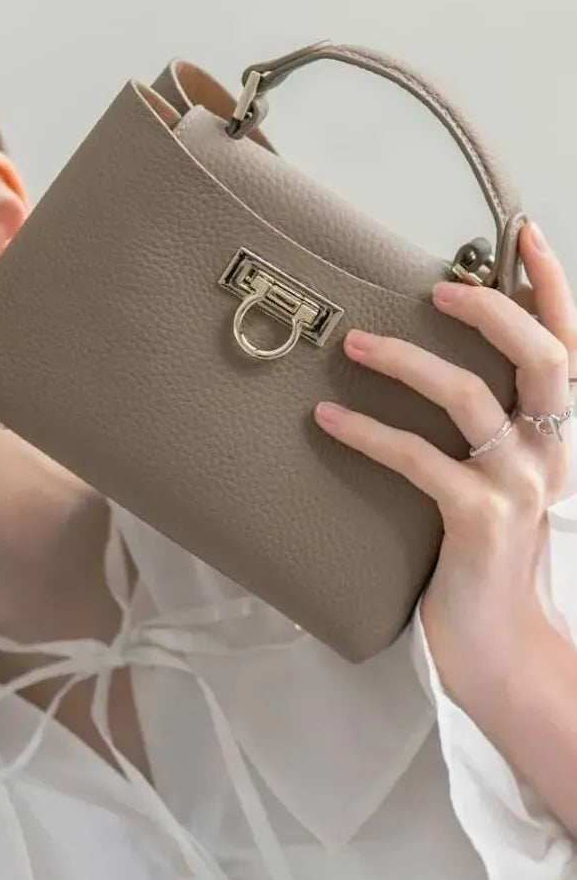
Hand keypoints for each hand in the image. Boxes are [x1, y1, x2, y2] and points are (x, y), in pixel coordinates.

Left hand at [313, 222, 576, 703]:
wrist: (497, 646)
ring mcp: (519, 488)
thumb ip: (490, 426)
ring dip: (406, 363)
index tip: (526, 233)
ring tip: (353, 344)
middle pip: (541, 358)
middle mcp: (551, 454)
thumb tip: (435, 361)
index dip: (554, 287)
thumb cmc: (485, 556)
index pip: (570, 348)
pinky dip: (366, 431)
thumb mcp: (501, 482)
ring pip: (470, 399)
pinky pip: (417, 458)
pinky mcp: (477, 520)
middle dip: (493, 309)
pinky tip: (327, 418)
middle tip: (437, 288)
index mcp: (558, 438)